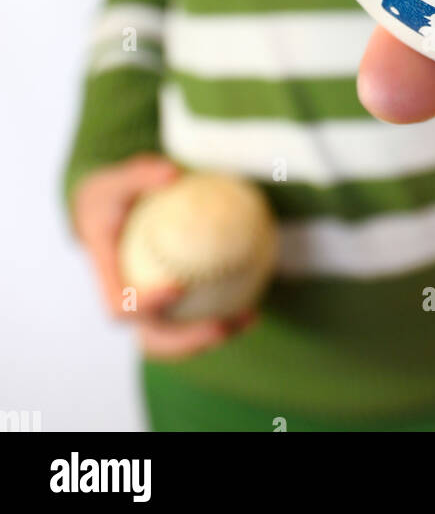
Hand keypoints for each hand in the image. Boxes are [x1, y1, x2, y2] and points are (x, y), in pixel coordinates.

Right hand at [71, 154, 258, 359]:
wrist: (100, 212)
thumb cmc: (109, 196)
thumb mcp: (115, 180)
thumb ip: (140, 175)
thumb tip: (172, 173)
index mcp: (109, 279)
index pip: (121, 307)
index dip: (147, 305)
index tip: (178, 287)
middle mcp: (127, 303)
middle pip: (153, 338)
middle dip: (188, 340)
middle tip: (223, 325)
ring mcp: (148, 310)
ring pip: (178, 339)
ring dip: (213, 335)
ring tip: (250, 318)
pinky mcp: (169, 308)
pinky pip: (195, 318)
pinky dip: (222, 315)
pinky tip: (254, 306)